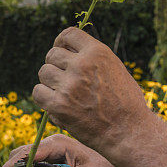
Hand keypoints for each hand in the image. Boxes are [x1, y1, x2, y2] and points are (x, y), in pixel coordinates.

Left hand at [33, 27, 150, 152]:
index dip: (61, 42)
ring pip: (44, 72)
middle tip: (64, 79)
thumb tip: (67, 50)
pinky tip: (56, 103)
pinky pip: (38, 92)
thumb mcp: (115, 69)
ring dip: (50, 82)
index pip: (68, 34)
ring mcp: (69, 85)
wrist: (129, 132)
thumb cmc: (126, 103)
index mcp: (98, 52)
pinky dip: (44, 98)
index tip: (61, 51)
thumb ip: (92, 58)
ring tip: (64, 93)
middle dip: (56, 65)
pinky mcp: (59, 105)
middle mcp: (82, 65)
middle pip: (52, 55)